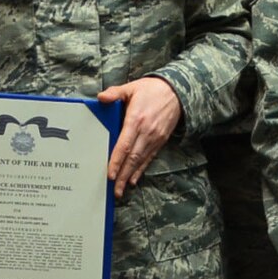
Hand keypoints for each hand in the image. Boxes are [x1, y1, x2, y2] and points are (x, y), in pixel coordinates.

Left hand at [98, 75, 182, 196]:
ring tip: (121, 189)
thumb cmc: (151, 90)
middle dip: (122, 175)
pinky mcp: (160, 140)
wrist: (176, 92)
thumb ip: (115, 93)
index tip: (109, 174)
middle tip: (114, 190)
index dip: (116, 161)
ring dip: (130, 176)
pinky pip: (149, 158)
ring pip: (140, 161)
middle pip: (132, 158)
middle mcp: (146, 132)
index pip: (124, 145)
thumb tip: (101, 98)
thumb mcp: (132, 88)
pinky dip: (141, 170)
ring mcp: (155, 137)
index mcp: (136, 119)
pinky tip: (134, 179)